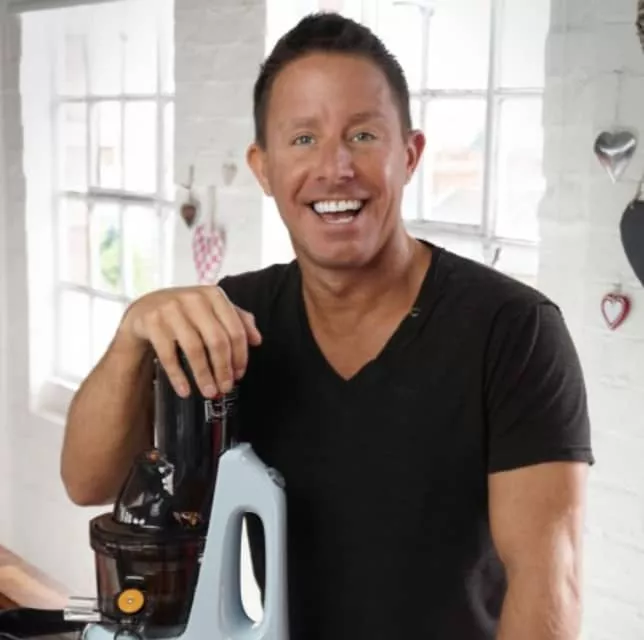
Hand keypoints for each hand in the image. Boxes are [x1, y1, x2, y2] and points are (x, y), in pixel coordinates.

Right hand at [118, 285, 261, 397]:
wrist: (147, 307)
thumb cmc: (187, 312)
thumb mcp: (213, 310)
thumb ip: (238, 320)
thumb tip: (257, 340)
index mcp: (214, 295)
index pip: (235, 330)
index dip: (240, 356)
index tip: (239, 374)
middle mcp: (194, 298)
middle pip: (217, 340)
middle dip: (223, 369)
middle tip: (225, 387)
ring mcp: (171, 309)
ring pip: (194, 349)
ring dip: (204, 375)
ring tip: (209, 391)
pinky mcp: (152, 321)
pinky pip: (168, 355)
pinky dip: (178, 376)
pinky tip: (185, 390)